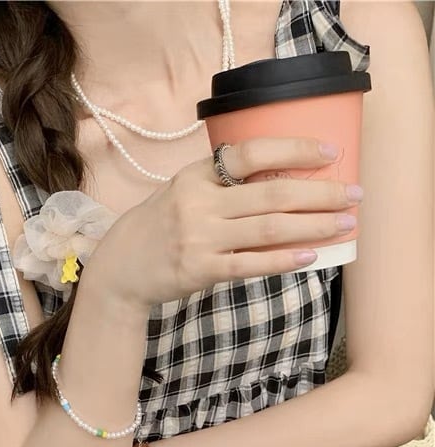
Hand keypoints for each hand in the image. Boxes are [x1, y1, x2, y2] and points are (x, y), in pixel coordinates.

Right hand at [85, 136, 362, 308]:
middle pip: (271, 193)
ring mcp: (199, 238)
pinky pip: (251, 264)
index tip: (330, 153)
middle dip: (320, 193)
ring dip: (312, 226)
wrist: (119, 270)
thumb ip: (222, 184)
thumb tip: (282, 180)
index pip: (252, 152)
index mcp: (196, 175)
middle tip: (353, 194)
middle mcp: (198, 203)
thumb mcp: (182, 192)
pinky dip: (283, 259)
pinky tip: (310, 256)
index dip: (295, 150)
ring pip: (268, 228)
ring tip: (344, 224)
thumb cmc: (158, 228)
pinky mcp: (200, 270)